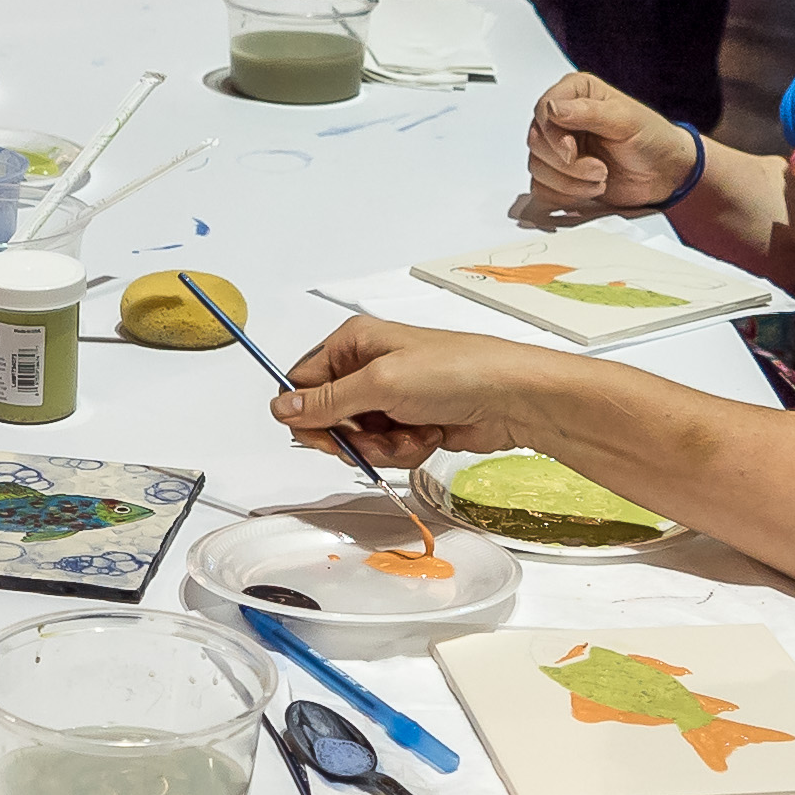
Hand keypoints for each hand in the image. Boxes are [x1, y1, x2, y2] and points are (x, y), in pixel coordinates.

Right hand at [271, 316, 583, 471]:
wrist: (511, 398)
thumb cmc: (455, 372)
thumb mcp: (381, 383)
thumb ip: (327, 401)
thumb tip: (283, 408)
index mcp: (353, 343)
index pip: (302, 384)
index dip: (310, 415)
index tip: (328, 434)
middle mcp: (368, 367)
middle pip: (328, 418)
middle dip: (354, 437)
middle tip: (378, 435)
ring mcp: (390, 397)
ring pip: (358, 440)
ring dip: (383, 447)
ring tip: (413, 432)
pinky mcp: (409, 422)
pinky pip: (386, 449)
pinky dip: (405, 450)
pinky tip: (428, 436)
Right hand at [524, 72, 702, 213]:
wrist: (665, 174)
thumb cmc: (652, 139)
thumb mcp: (625, 120)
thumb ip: (587, 112)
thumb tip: (552, 109)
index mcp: (576, 93)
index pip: (542, 109)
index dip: (553, 134)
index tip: (572, 152)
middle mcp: (563, 118)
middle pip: (536, 141)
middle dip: (567, 164)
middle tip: (600, 169)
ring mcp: (558, 148)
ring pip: (537, 167)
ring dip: (569, 182)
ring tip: (602, 179)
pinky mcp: (560, 174)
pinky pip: (542, 189)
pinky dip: (564, 195)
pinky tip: (590, 190)